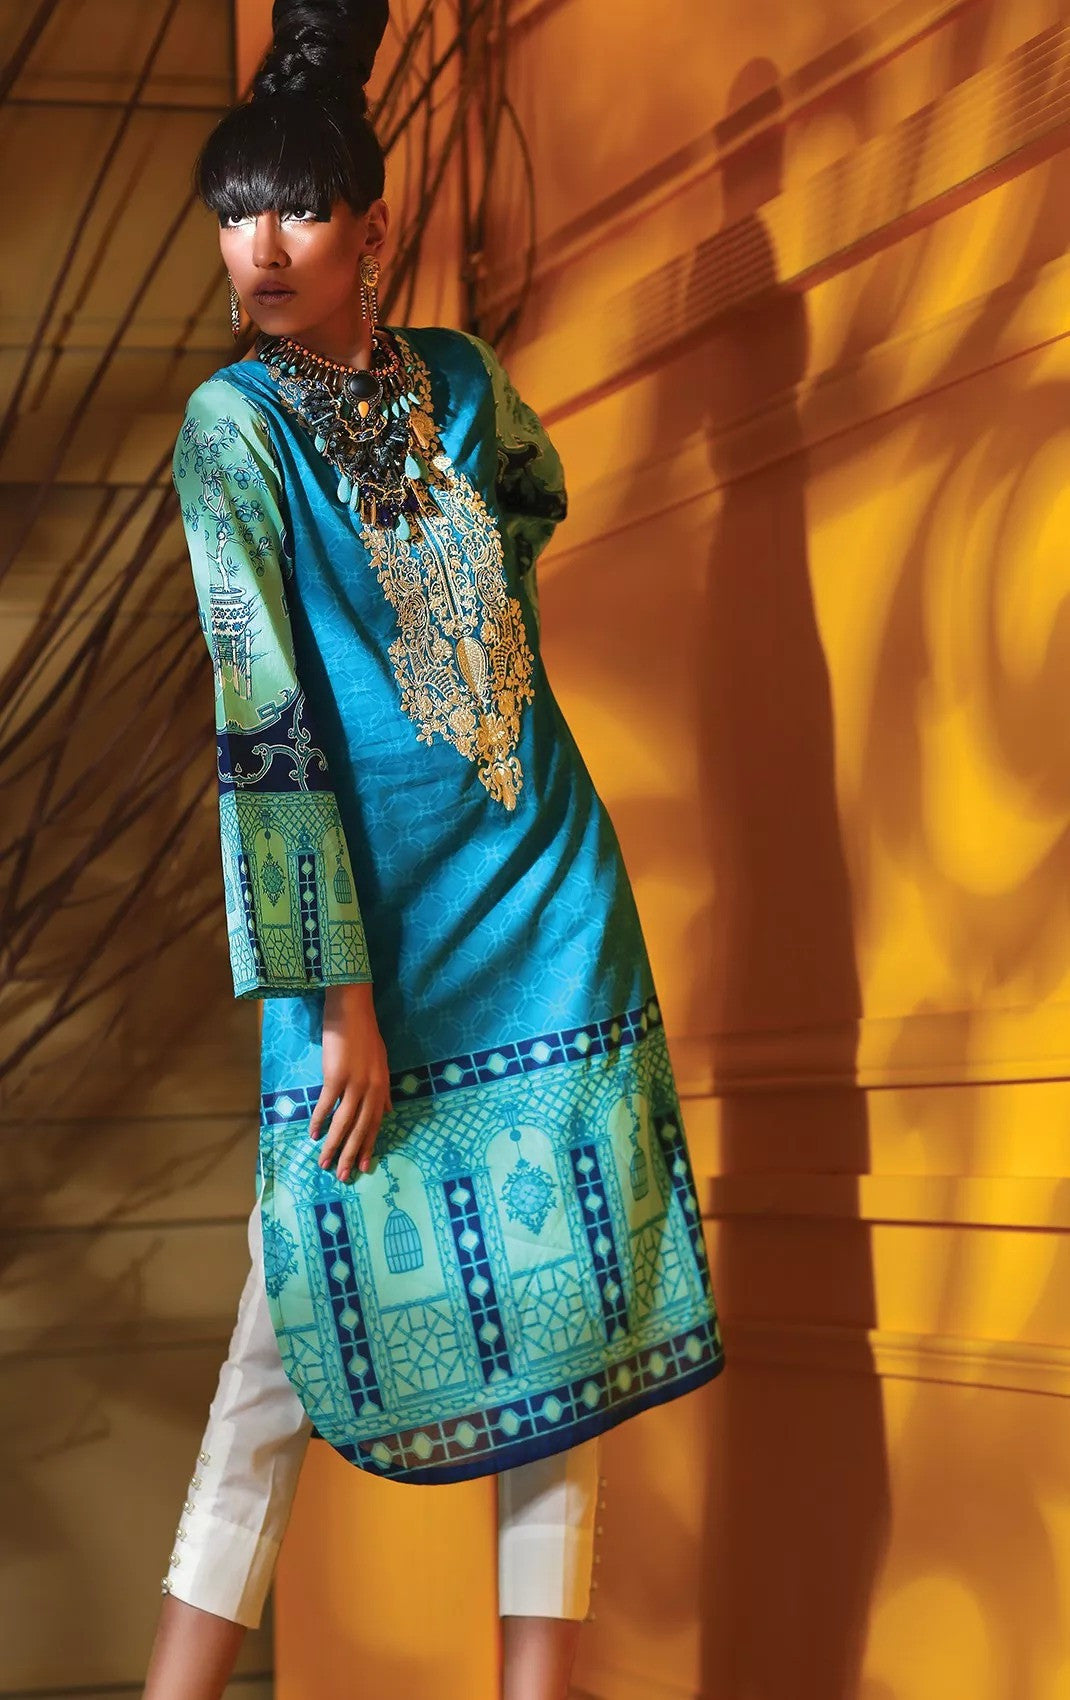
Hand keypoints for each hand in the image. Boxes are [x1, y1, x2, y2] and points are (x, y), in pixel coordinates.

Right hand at [308, 982, 391, 1181]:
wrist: (352, 1008)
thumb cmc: (363, 1033)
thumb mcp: (381, 1061)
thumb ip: (383, 1089)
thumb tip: (388, 1111)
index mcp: (382, 1086)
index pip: (376, 1123)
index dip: (368, 1145)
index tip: (362, 1166)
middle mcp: (372, 1088)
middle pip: (361, 1128)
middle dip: (350, 1154)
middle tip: (342, 1176)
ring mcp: (355, 1082)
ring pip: (344, 1122)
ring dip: (333, 1145)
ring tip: (324, 1164)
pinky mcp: (337, 1075)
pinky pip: (327, 1104)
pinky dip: (319, 1120)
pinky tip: (312, 1133)